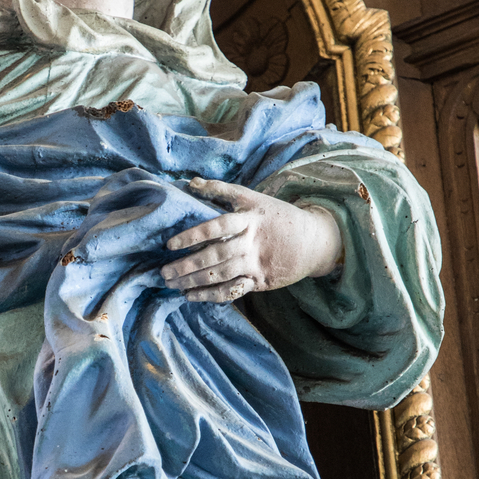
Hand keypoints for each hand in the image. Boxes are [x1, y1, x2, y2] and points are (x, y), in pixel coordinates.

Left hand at [160, 177, 342, 302]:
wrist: (315, 240)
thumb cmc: (278, 216)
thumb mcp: (254, 197)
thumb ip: (221, 190)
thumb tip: (192, 182)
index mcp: (248, 219)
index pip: (216, 227)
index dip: (192, 236)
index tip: (169, 245)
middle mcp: (251, 242)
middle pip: (215, 255)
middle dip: (187, 265)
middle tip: (164, 272)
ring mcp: (256, 263)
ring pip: (221, 275)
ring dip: (195, 282)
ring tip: (172, 284)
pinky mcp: (261, 280)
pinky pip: (233, 290)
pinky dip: (212, 295)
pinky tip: (192, 296)